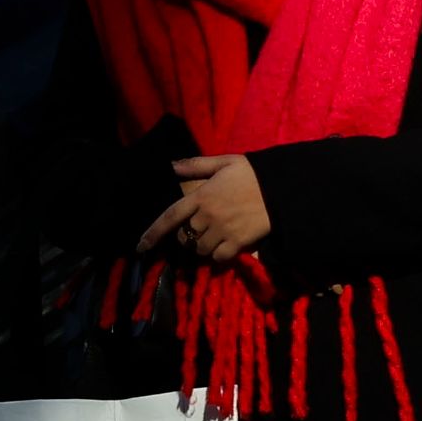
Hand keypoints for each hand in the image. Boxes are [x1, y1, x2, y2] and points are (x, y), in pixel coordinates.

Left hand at [138, 154, 269, 262]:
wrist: (280, 189)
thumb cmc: (251, 174)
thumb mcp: (223, 162)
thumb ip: (196, 165)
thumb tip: (171, 166)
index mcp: (201, 196)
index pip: (170, 217)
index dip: (153, 233)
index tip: (140, 247)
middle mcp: (208, 216)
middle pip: (185, 236)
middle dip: (187, 236)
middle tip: (198, 229)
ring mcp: (222, 231)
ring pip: (200, 249)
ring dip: (202, 246)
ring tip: (213, 237)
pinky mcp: (238, 243)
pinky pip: (218, 258)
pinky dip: (218, 255)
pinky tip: (225, 246)